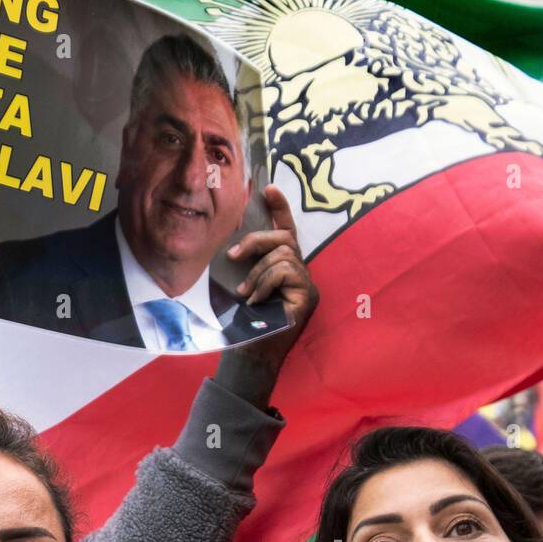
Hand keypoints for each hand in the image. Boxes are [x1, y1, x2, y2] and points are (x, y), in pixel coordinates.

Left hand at [225, 184, 317, 372]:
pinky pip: (285, 271)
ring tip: (247, 294)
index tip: (268, 188)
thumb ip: (247, 263)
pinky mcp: (308, 296)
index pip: (286, 231)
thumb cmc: (245, 323)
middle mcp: (300, 274)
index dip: (280, 208)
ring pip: (283, 255)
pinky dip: (266, 283)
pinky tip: (257, 301)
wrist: (251, 353)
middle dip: (256, 241)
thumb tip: (235, 241)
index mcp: (284, 268)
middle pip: (284, 238)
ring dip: (257, 273)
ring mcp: (307, 285)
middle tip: (233, 255)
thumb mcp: (242, 283)